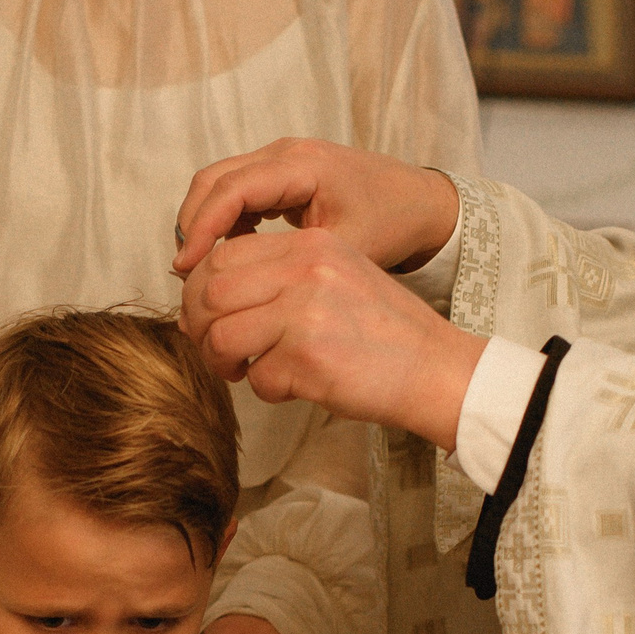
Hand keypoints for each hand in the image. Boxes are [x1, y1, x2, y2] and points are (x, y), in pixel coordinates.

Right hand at [171, 139, 459, 276]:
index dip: (202, 226)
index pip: (232, 188)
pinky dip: (224, 220)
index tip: (186, 266)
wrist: (422, 203)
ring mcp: (283, 160)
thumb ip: (292, 264)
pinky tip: (228, 257)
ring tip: (199, 269)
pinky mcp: (283, 174)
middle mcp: (286, 153)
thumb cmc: (391, 223)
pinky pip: (239, 191)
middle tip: (184, 272)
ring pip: (221, 183)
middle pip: (214, 178)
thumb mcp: (345, 250)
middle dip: (192, 222)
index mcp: (302, 165)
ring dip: (204, 221)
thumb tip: (239, 290)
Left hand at [181, 228, 485, 452]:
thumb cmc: (382, 330)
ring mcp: (305, 313)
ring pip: (221, 335)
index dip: (199, 290)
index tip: (205, 316)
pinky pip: (256, 377)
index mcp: (310, 243)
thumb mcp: (336, 275)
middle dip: (199, 327)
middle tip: (213, 350)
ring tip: (241, 371)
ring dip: (221, 362)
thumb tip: (208, 295)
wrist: (435, 367)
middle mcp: (305, 270)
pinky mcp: (309, 358)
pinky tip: (289, 387)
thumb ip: (280, 273)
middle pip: (211, 292)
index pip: (224, 254)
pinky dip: (264, 389)